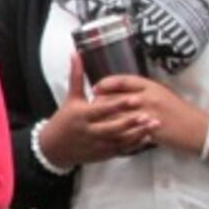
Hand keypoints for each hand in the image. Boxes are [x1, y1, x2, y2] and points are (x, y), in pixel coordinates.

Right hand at [36, 55, 156, 167]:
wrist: (53, 148)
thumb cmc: (64, 120)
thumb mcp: (70, 98)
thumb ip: (76, 76)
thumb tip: (76, 54)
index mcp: (81, 115)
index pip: (102, 109)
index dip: (118, 105)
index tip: (134, 99)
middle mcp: (89, 132)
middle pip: (113, 127)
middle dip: (131, 121)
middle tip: (149, 114)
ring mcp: (97, 145)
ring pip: (120, 140)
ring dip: (138, 133)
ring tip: (154, 125)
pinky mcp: (102, 155)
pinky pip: (121, 150)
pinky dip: (135, 145)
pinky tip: (148, 137)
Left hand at [91, 73, 208, 154]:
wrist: (197, 128)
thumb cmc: (178, 111)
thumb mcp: (162, 94)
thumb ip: (143, 91)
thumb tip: (121, 91)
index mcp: (151, 86)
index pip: (123, 80)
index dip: (106, 83)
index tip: (95, 88)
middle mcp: (148, 97)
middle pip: (116, 98)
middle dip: (100, 103)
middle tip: (90, 108)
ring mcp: (149, 114)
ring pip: (118, 116)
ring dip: (105, 120)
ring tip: (95, 123)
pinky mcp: (149, 130)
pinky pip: (127, 131)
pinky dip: (117, 134)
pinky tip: (108, 136)